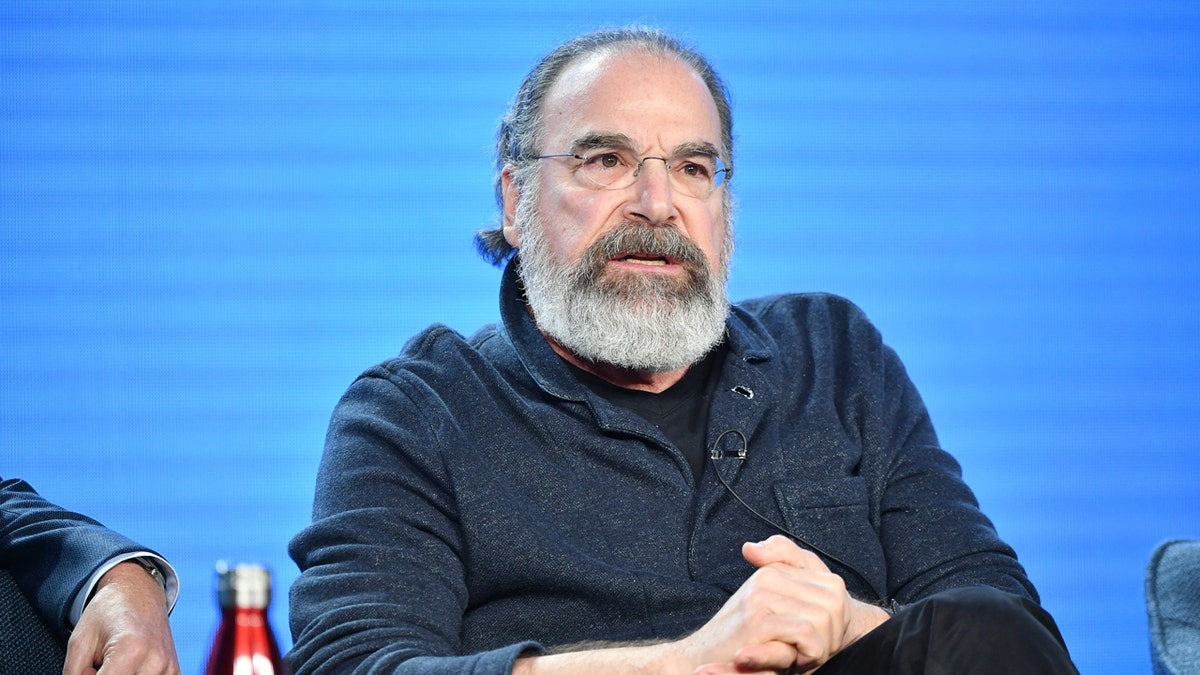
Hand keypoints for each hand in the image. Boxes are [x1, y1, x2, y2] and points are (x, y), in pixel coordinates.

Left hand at [63, 561, 180, 674]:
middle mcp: (155, 661)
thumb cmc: (106, 614)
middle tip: (99, 665)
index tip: (89, 668)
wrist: (137, 593)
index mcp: (130, 650)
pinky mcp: (175, 672)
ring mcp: (168, 668)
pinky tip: (131, 667)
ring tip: (115, 665)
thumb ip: (75, 674)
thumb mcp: (78, 643)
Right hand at [691, 536, 889, 674]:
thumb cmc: (744, 641)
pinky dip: (810, 655)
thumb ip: (782, 573)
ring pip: (824, 618)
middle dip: (830, 636)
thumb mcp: (773, 608)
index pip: (835, 588)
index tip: (811, 637)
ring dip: (819, 648)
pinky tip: (792, 662)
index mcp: (774, 570)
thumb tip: (752, 547)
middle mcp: (767, 577)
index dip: (834, 620)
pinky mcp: (756, 620)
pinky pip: (808, 634)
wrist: (702, 658)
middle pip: (835, 603)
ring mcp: (760, 596)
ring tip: (797, 657)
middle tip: (806, 652)